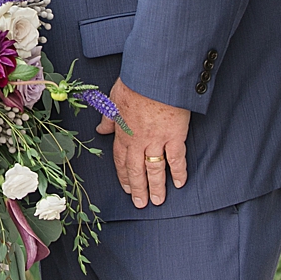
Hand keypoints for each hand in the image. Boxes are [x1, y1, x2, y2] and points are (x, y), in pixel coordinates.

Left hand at [99, 79, 189, 207]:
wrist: (156, 76)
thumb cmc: (136, 82)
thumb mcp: (114, 97)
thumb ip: (108, 116)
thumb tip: (101, 129)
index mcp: (123, 132)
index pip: (121, 160)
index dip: (123, 176)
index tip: (126, 188)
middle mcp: (138, 141)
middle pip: (137, 170)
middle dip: (138, 188)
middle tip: (141, 203)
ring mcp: (157, 140)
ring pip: (155, 169)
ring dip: (156, 187)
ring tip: (158, 201)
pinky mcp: (175, 136)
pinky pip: (176, 158)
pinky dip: (179, 172)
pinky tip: (180, 183)